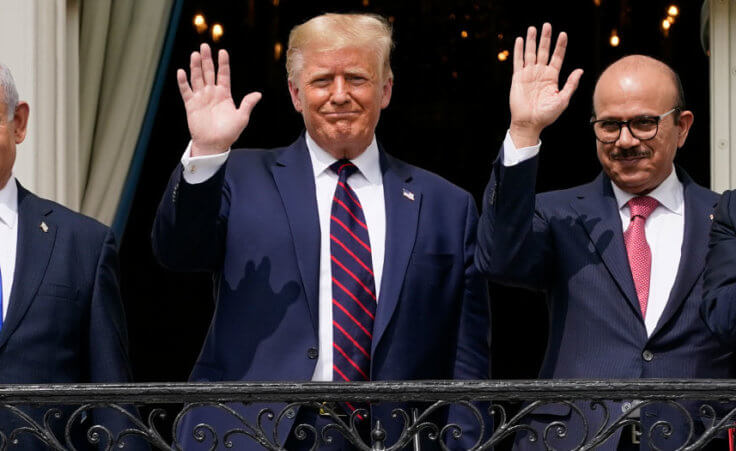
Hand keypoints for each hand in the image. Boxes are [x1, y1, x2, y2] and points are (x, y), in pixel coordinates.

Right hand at [177, 43, 261, 155]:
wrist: (214, 145)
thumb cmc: (229, 133)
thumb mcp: (241, 118)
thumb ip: (248, 104)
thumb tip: (258, 94)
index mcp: (224, 94)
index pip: (224, 74)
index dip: (223, 63)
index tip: (222, 51)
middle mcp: (212, 93)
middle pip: (208, 72)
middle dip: (207, 59)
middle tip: (204, 46)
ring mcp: (201, 98)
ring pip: (197, 78)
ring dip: (195, 66)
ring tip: (195, 54)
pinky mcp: (191, 105)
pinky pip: (186, 91)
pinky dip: (183, 82)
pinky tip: (181, 72)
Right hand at [509, 23, 582, 147]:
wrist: (530, 123)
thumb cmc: (547, 115)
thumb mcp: (563, 99)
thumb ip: (571, 84)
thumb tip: (580, 70)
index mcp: (552, 77)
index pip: (557, 57)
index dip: (560, 46)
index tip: (563, 34)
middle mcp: (541, 73)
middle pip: (544, 51)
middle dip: (546, 38)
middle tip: (547, 25)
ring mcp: (529, 74)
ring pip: (531, 53)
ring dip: (532, 41)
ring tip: (532, 28)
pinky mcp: (518, 78)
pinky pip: (518, 61)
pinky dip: (518, 51)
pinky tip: (519, 40)